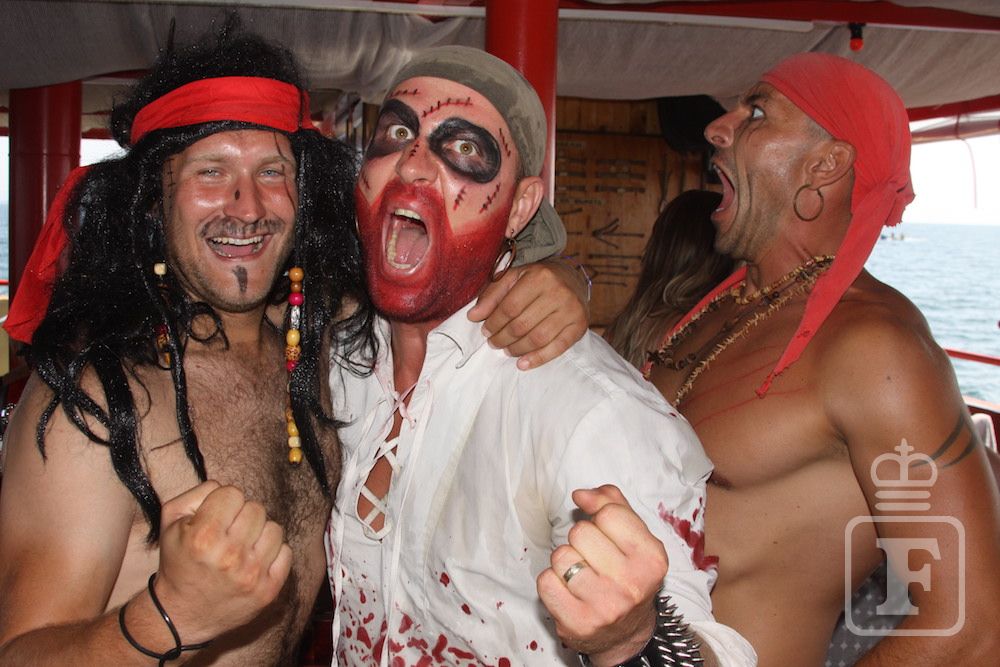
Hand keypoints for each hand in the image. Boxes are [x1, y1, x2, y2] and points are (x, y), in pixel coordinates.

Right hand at [154, 481, 292, 643]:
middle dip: (241, 516)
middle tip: (228, 533)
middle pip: (256, 508)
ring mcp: (252, 574)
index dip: (223, 502)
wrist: (180, 614)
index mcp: (203, 536)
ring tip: (242, 547)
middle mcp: (230, 555)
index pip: (233, 492)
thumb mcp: (171, 522)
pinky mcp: (268, 590)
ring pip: (274, 528)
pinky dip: (273, 553)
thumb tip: (224, 487)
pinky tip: (254, 561)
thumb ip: (197, 494)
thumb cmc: (178, 562)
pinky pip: (286, 552)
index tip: (215, 517)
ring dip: (259, 534)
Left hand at [468, 258, 588, 369]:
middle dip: (503, 338)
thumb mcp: (513, 279)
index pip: (510, 307)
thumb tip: (473, 317)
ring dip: (517, 349)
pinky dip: (538, 359)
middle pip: (523, 325)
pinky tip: (523, 364)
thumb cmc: (537, 279)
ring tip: (506, 350)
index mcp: (540, 277)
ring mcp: (572, 310)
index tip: (485, 331)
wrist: (572, 279)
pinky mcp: (580, 326)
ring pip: (538, 338)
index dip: (494, 323)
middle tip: (494, 343)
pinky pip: (558, 348)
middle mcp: (559, 292)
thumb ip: (491, 296)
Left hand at [537, 485, 666, 665]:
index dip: (597, 514)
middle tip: (593, 557)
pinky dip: (551, 581)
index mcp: (651, 559)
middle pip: (581, 533)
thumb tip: (581, 494)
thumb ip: (613, 505)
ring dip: (565, 561)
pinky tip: (568, 591)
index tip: (599, 526)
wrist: (626, 633)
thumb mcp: (634, 537)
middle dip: (581, 539)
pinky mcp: (577, 623)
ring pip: (561, 556)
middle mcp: (631, 584)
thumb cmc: (627, 574)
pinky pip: (545, 581)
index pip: (610, 514)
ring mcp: (604, 607)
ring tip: (580, 575)